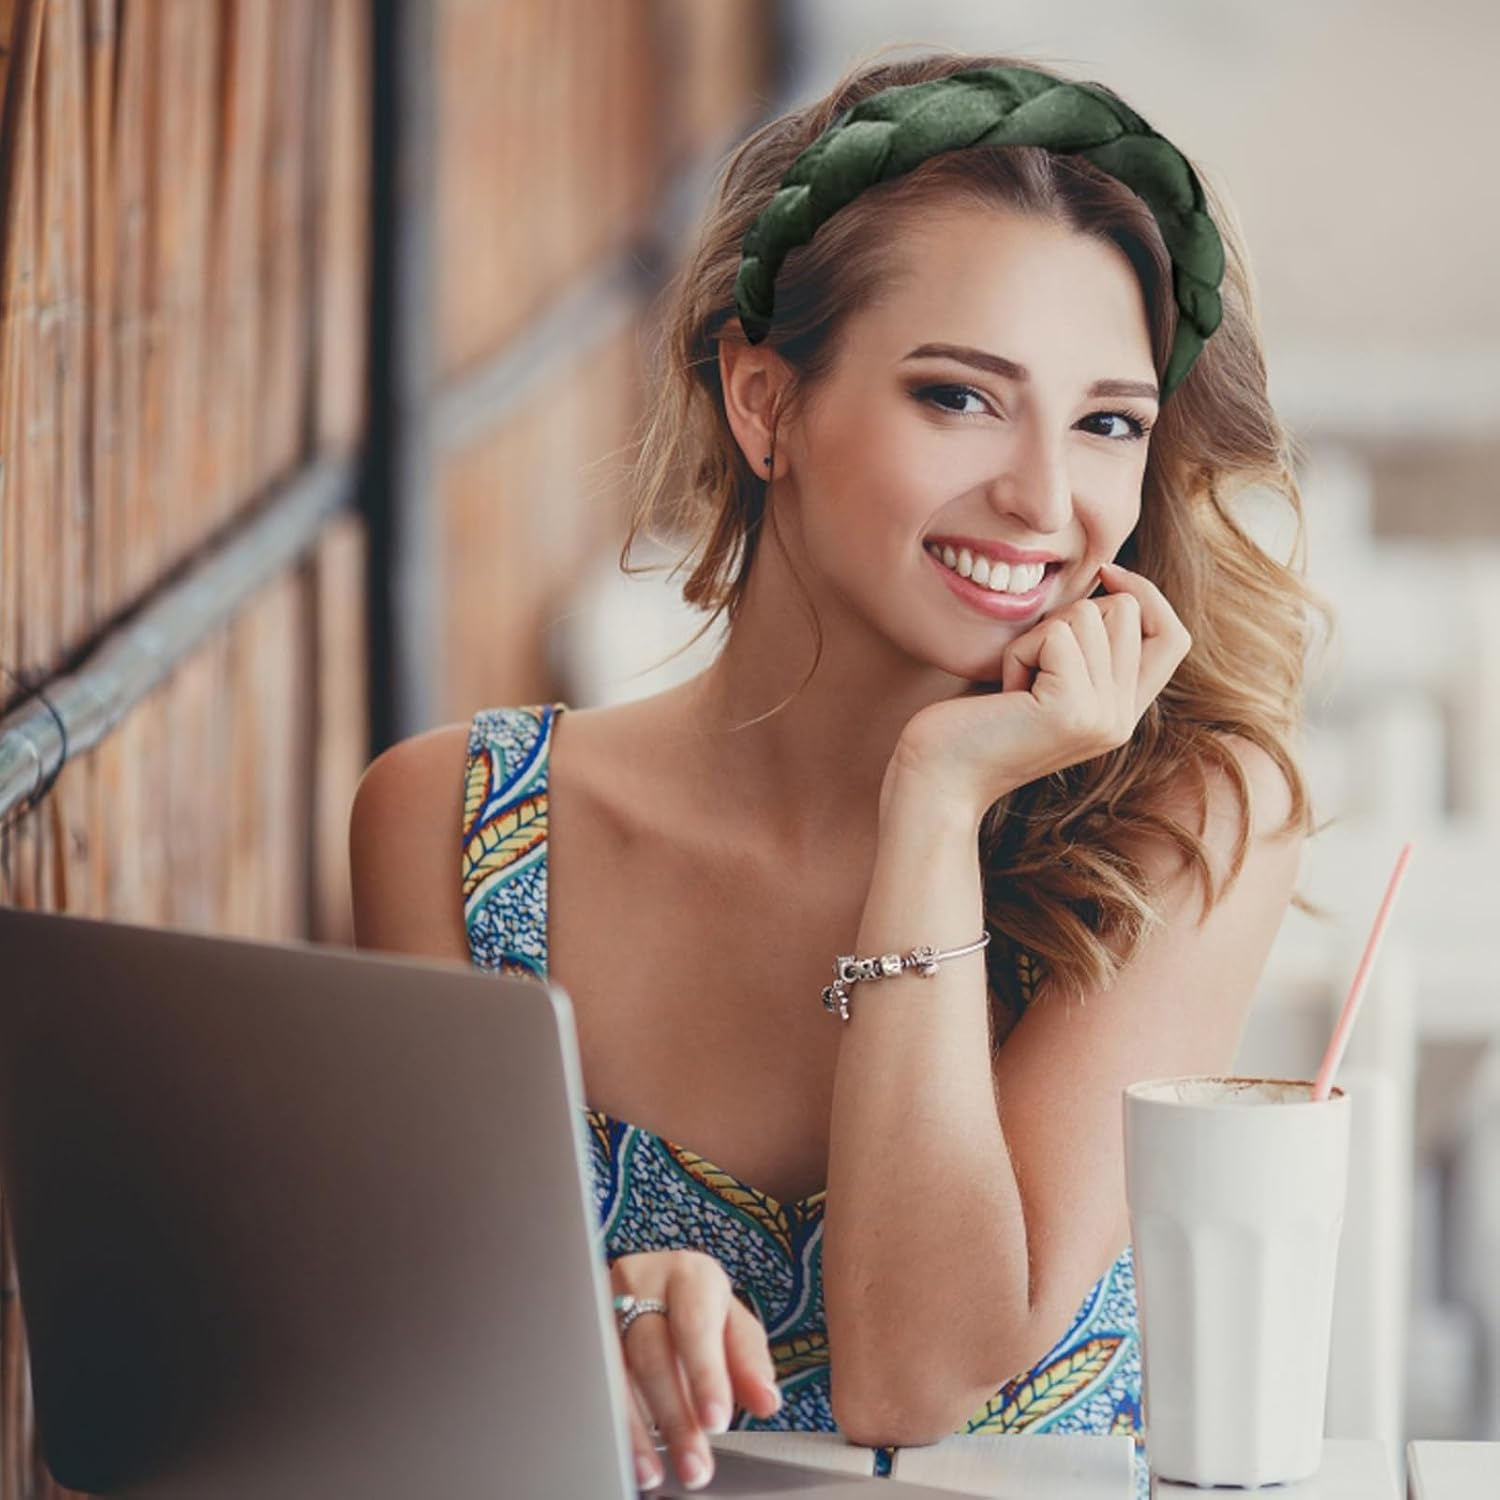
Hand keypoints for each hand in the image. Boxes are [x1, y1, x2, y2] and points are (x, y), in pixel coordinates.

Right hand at [610, 1249, 782, 1490]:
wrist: (655, 1286)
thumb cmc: (699, 1309)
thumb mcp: (732, 1327)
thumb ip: (750, 1363)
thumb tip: (767, 1402)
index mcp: (689, 1275)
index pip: (695, 1324)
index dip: (705, 1374)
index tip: (716, 1422)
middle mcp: (642, 1282)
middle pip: (652, 1352)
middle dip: (673, 1415)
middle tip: (695, 1465)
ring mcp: (604, 1306)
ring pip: (614, 1371)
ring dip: (636, 1431)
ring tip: (656, 1472)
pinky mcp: (582, 1333)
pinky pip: (592, 1381)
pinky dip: (611, 1423)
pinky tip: (624, 1453)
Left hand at [888, 562, 1192, 815]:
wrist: (939, 778)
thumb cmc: (975, 719)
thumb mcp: (1044, 676)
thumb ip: (1086, 647)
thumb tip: (1111, 582)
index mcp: (1121, 712)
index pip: (1173, 637)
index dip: (1146, 595)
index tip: (1105, 574)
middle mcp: (1122, 719)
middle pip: (1126, 610)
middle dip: (1066, 619)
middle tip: (1028, 669)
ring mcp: (1103, 717)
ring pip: (1089, 614)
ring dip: (1036, 637)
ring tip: (1014, 685)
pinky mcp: (1073, 709)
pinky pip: (1056, 634)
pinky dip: (1018, 652)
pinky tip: (1004, 693)